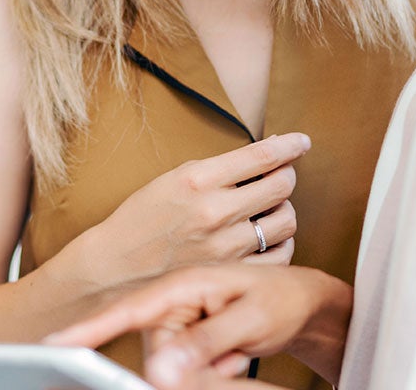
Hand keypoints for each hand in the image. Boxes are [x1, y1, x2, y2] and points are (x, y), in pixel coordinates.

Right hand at [44, 264, 353, 388]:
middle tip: (231, 356)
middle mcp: (176, 304)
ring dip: (208, 372)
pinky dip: (215, 374)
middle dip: (191, 367)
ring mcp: (184, 325)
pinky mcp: (192, 345)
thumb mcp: (249, 319)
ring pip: (174, 369)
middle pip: (156, 354)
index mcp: (182, 285)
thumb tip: (159, 370)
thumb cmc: (282, 299)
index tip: (55, 346)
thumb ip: (204, 342)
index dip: (90, 328)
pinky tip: (237, 356)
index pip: (129, 310)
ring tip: (239, 350)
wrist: (306, 305)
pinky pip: (191, 374)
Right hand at [77, 133, 309, 287]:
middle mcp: (214, 211)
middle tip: (280, 177)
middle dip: (286, 176)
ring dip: (284, 210)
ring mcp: (225, 246)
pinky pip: (280, 256)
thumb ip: (216, 171)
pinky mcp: (231, 274)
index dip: (289, 146)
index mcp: (198, 180)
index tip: (300, 142)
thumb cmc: (142, 221)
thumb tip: (262, 156)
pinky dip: (281, 244)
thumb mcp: (171, 180)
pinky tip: (268, 239)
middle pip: (282, 185)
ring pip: (286, 220)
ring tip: (270, 210)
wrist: (115, 269)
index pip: (261, 155)